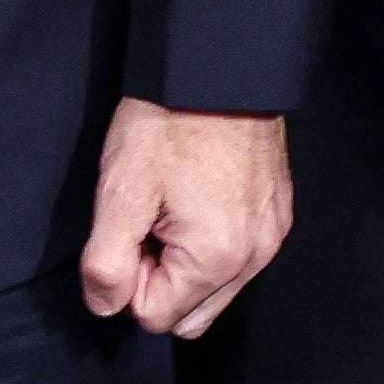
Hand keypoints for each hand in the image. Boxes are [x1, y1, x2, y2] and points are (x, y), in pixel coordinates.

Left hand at [79, 99, 293, 338]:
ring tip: (171, 208)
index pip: (155, 317)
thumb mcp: (122, 190)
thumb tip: (106, 306)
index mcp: (217, 257)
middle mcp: (254, 257)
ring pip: (215, 292)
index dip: (128, 279)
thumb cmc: (168, 121)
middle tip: (147, 223)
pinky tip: (196, 200)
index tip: (130, 228)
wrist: (218, 66)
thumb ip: (107, 263)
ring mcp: (271, 236)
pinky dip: (212, 247)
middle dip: (159, 283)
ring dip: (184, 265)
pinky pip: (239, 261)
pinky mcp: (277, 215)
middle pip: (190, 315)